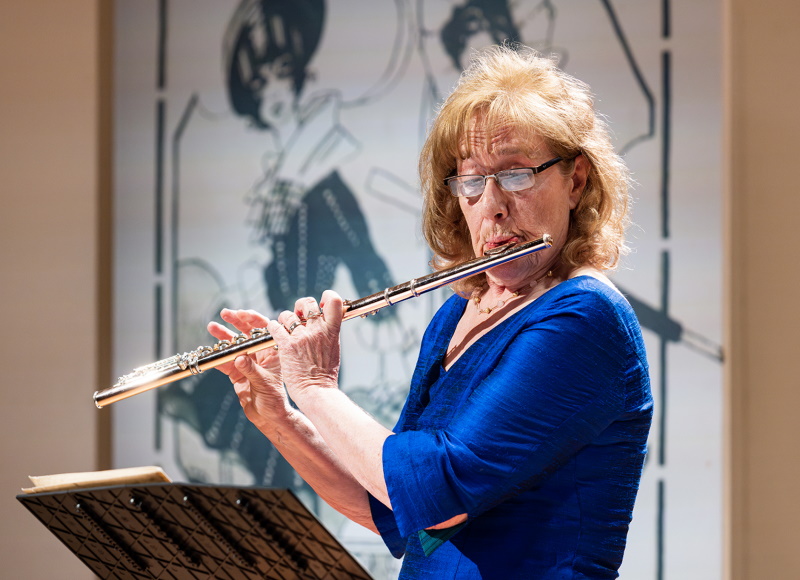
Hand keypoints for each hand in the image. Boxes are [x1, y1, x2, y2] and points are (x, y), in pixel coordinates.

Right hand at [207, 309, 289, 427]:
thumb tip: (239, 358)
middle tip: (224, 313)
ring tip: (212, 327)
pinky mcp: (237, 373)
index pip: (264, 330)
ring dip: (224, 337)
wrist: (268, 418)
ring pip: (234, 346)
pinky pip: (226, 362)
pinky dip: (218, 357)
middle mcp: (260, 355)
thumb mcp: (264, 383)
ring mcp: (248, 363)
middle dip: (236, 322)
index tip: (240, 313)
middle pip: (247, 334)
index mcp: (273, 352)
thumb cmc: (274, 400)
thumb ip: (251, 370)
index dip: (253, 319)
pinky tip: (210, 351)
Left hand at [268, 290, 343, 400]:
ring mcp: (301, 336)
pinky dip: (273, 327)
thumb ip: (328, 333)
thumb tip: (325, 322)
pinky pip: (275, 327)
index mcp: (332, 330)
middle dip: (301, 306)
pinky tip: (275, 332)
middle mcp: (317, 330)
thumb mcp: (334, 349)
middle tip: (299, 315)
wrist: (316, 392)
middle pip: (307, 303)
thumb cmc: (325, 374)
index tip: (322, 304)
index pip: (333, 300)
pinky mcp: (286, 345)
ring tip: (285, 328)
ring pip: (288, 315)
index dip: (327, 297)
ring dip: (285, 320)